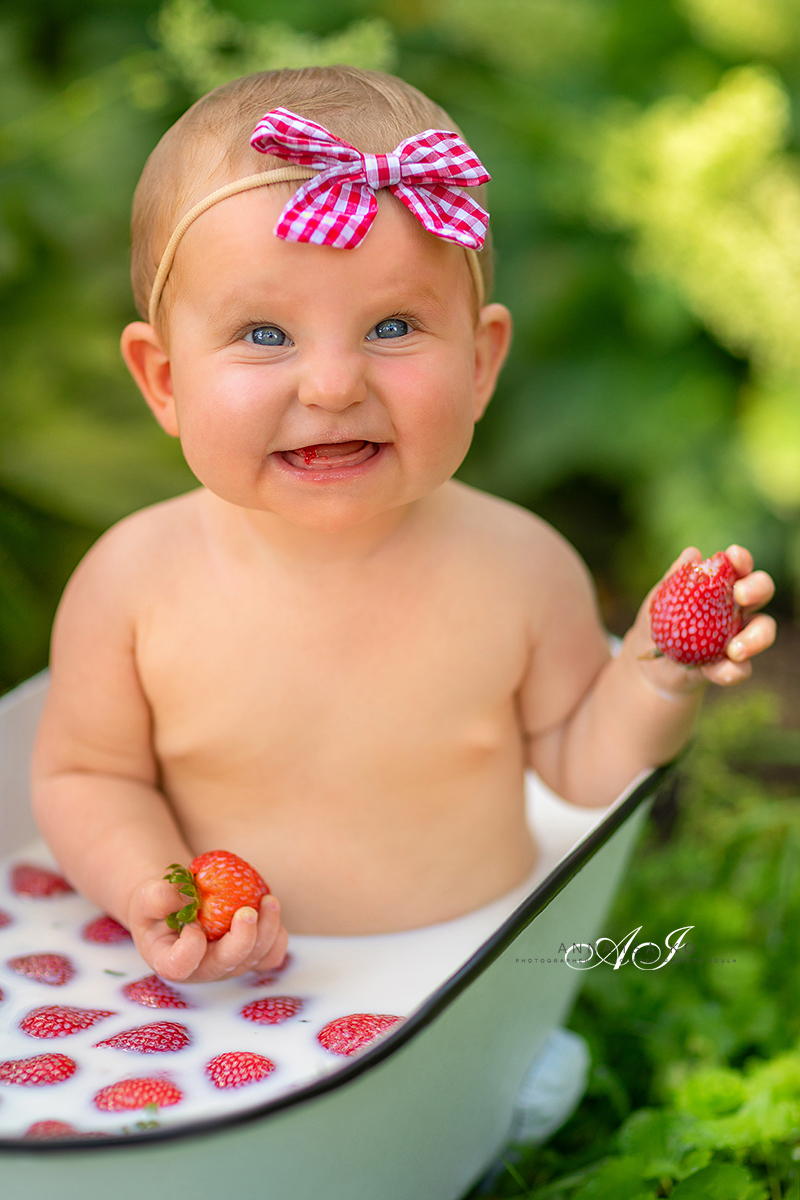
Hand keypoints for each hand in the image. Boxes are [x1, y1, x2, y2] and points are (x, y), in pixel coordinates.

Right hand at [127, 878, 288, 982]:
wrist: (176, 904)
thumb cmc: (158, 903)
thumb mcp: (147, 896)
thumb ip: (159, 897)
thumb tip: (190, 898)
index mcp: (169, 961)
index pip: (179, 967)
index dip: (189, 949)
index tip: (192, 923)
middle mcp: (201, 970)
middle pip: (225, 964)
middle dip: (242, 940)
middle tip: (247, 912)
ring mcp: (227, 965)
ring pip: (253, 959)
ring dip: (266, 932)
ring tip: (269, 901)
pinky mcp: (247, 955)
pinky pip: (270, 957)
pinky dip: (277, 938)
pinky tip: (272, 911)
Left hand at [633, 544, 775, 690]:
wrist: (650, 665)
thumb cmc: (659, 623)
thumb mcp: (659, 601)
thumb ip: (675, 579)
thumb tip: (691, 554)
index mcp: (722, 585)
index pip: (739, 566)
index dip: (742, 559)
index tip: (734, 556)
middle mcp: (737, 607)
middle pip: (762, 590)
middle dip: (757, 588)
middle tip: (740, 596)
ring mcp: (738, 635)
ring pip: (763, 629)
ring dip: (756, 637)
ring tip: (735, 650)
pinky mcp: (732, 664)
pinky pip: (742, 668)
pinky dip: (732, 671)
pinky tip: (716, 672)